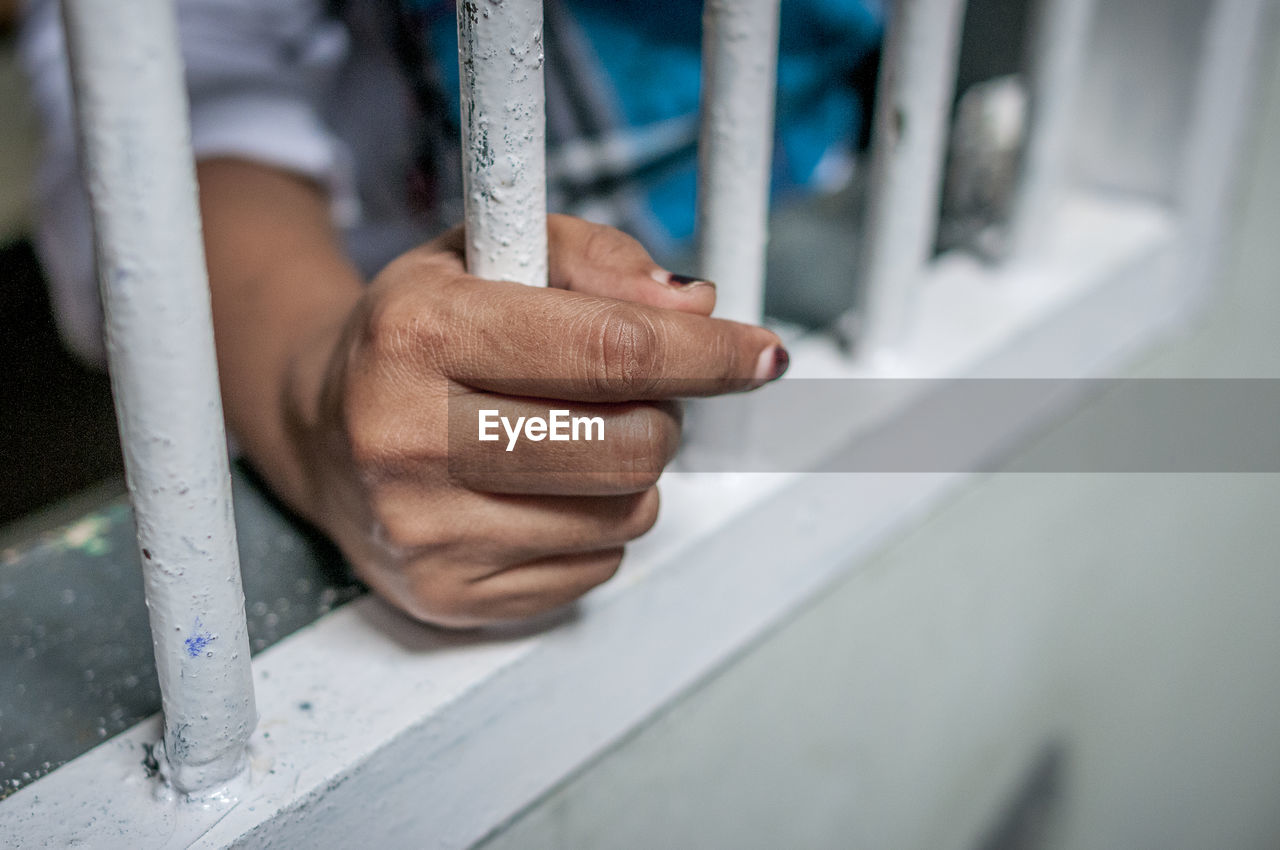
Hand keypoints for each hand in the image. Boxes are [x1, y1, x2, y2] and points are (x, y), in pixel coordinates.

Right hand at [285, 216, 785, 626]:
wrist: (322, 426)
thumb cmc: (420, 331)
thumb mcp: (488, 251)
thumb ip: (596, 258)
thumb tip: (697, 307)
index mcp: (419, 332)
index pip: (609, 351)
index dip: (707, 354)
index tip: (762, 354)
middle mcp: (406, 437)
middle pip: (629, 446)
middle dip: (664, 416)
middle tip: (630, 395)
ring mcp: (423, 531)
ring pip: (624, 516)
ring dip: (630, 474)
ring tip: (572, 438)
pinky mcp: (443, 595)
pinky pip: (594, 570)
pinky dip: (594, 527)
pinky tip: (539, 491)